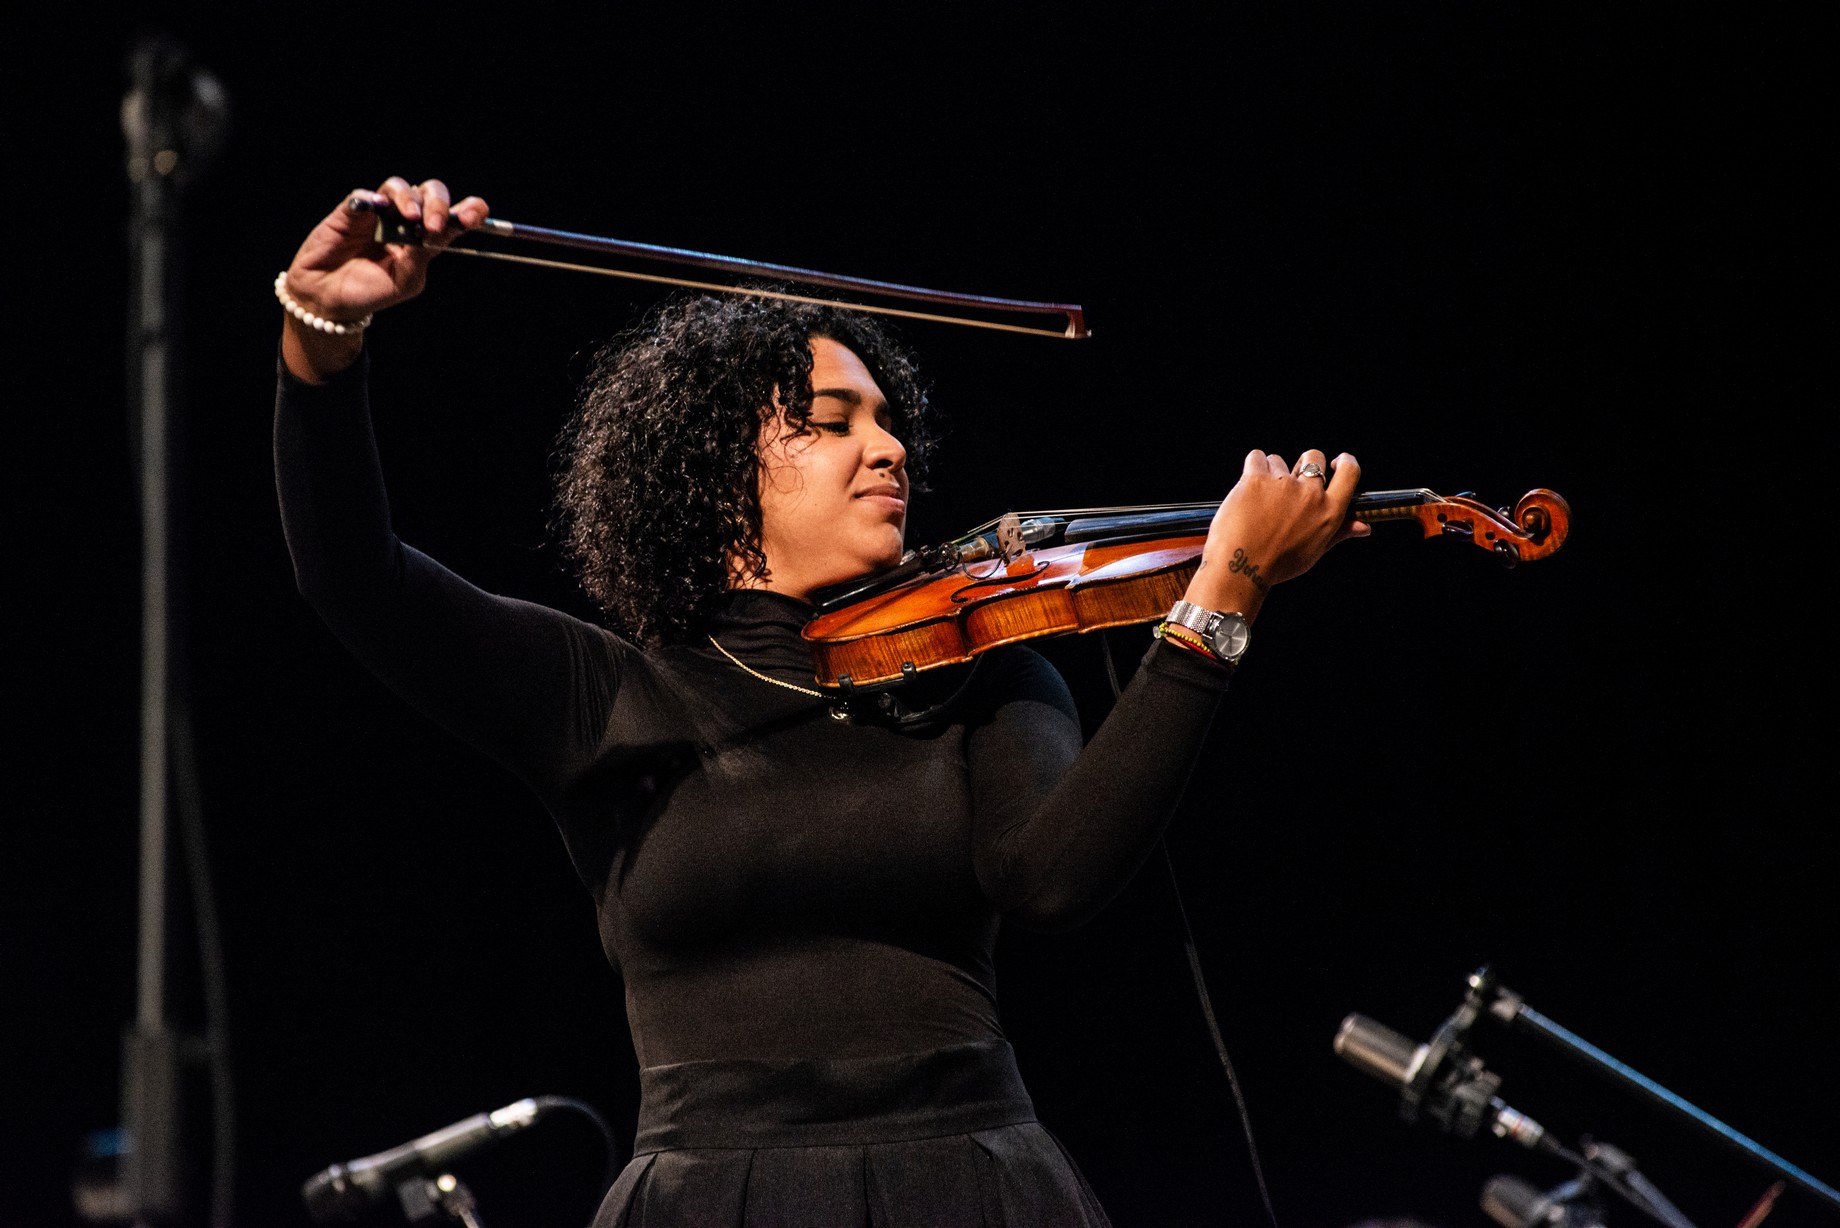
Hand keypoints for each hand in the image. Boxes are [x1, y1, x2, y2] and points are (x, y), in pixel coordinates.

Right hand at [279, 176, 488, 380]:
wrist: (329, 300)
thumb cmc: (370, 292)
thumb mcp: (405, 281)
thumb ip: (421, 256)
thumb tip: (433, 229)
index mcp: (425, 239)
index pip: (453, 217)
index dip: (468, 210)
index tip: (477, 213)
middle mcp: (404, 221)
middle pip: (429, 193)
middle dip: (438, 203)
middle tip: (435, 225)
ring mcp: (378, 213)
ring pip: (399, 187)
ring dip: (409, 198)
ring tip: (410, 218)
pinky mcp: (351, 210)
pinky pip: (364, 194)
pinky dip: (373, 198)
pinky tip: (378, 208)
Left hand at [1184, 449, 1368, 617]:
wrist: (1239, 569)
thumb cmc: (1276, 564)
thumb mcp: (1314, 551)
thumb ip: (1339, 532)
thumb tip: (1364, 527)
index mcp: (1329, 512)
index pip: (1349, 473)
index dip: (1344, 460)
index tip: (1334, 462)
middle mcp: (1311, 495)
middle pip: (1313, 457)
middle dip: (1302, 464)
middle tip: (1286, 483)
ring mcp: (1284, 484)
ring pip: (1279, 460)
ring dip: (1271, 473)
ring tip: (1260, 500)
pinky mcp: (1256, 478)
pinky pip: (1257, 457)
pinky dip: (1252, 468)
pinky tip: (1247, 489)